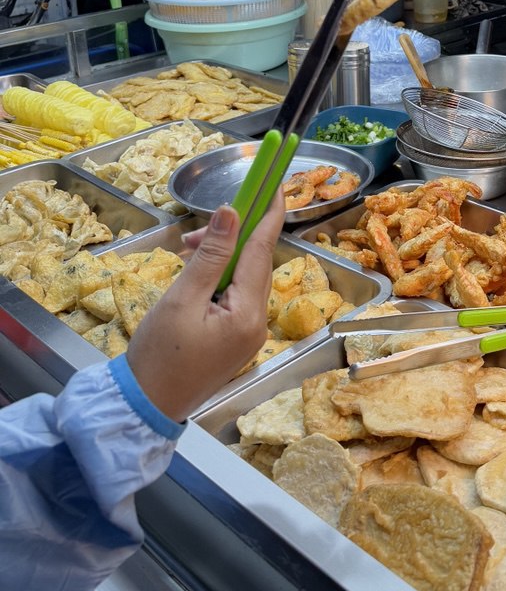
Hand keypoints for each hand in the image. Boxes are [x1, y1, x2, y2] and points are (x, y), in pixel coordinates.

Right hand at [125, 193, 283, 420]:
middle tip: (197, 232)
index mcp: (248, 314)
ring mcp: (249, 334)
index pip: (263, 251)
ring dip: (221, 258)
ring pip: (244, 279)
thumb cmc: (159, 356)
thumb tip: (232, 212)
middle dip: (233, 237)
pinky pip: (235, 296)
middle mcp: (258, 323)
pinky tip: (195, 273)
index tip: (276, 183)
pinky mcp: (236, 339)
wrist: (144, 407)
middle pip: (255, 264)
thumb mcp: (182, 298)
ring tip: (187, 252)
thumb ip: (211, 255)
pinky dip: (218, 279)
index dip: (270, 214)